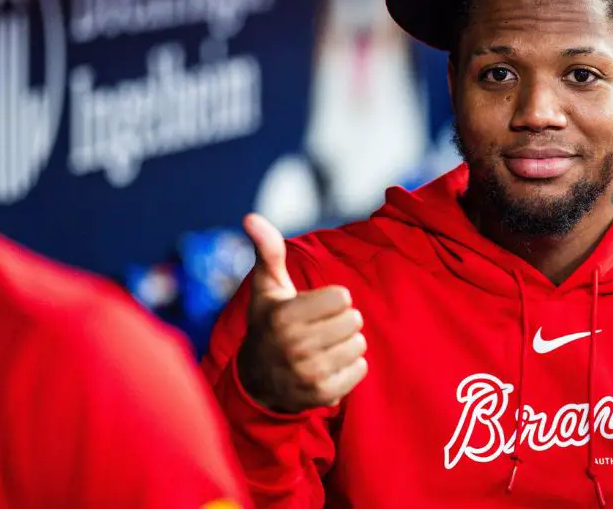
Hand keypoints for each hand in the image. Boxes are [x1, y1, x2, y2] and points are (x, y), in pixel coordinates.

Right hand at [235, 213, 367, 412]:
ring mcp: (309, 374)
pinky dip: (350, 367)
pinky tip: (327, 366)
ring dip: (346, 344)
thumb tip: (251, 217)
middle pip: (355, 320)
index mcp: (284, 317)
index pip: (343, 297)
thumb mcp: (267, 288)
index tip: (313, 308)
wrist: (258, 380)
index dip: (332, 300)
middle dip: (341, 321)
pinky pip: (361, 370)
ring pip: (360, 344)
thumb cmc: (269, 324)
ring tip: (322, 347)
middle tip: (319, 329)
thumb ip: (267, 251)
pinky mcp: (323, 395)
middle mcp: (295, 347)